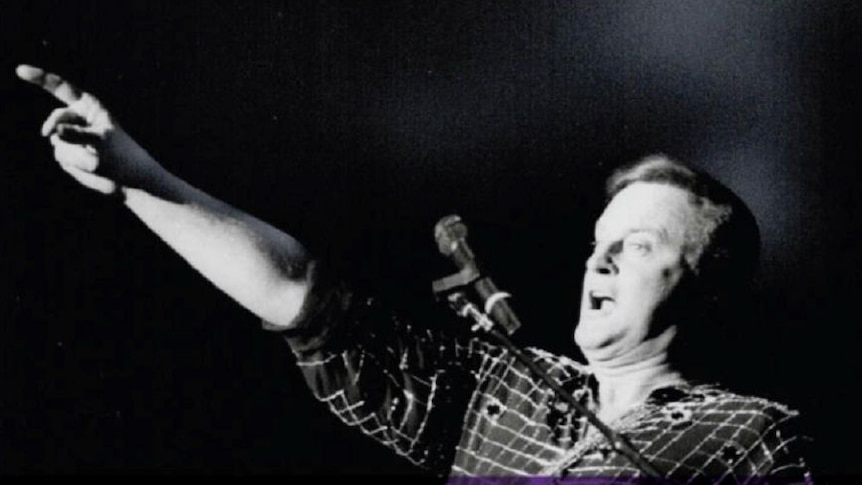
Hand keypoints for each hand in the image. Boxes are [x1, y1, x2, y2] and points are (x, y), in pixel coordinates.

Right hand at [16, 65, 156, 194]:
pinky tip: (89, 165)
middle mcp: (76, 119)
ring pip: (57, 141)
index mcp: (87, 106)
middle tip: (55, 137)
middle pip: (55, 119)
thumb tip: (55, 131)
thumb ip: (78, 134)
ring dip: (74, 153)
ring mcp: (70, 136)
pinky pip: (60, 156)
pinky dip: (73, 163)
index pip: (61, 88)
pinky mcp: (67, 152)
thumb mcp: (102, 141)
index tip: (20, 70)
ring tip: (94, 158)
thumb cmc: (120, 154)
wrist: (126, 179)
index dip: (40, 78)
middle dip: (56, 129)